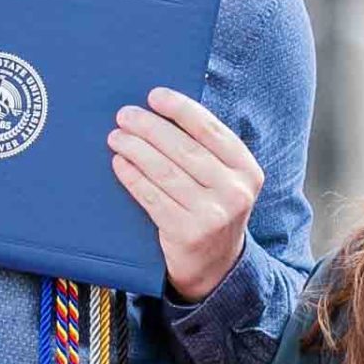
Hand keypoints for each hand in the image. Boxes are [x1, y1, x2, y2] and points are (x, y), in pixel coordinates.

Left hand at [106, 87, 261, 303]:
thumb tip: (162, 110)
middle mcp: (234, 191)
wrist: (216, 268)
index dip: (180, 109)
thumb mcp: (224, 180)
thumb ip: (206, 151)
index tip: (154, 95)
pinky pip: (152, 197)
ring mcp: (212, 214)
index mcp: (247, 170)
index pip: (210, 130)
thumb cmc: (212, 211)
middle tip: (125, 115)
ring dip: (135, 149)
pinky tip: (119, 164)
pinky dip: (132, 177)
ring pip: (165, 171)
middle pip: (184, 149)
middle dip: (149, 127)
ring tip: (117, 137)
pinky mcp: (187, 232)